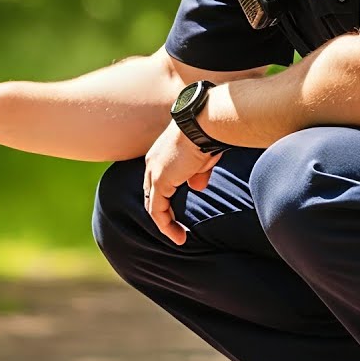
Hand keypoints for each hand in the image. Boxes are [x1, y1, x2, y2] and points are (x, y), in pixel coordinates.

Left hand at [143, 121, 220, 244]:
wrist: (204, 123)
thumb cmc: (208, 134)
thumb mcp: (202, 157)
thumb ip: (197, 174)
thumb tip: (197, 188)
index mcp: (162, 154)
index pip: (157, 180)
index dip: (165, 196)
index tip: (178, 210)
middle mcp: (153, 163)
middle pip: (151, 193)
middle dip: (163, 212)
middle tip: (176, 228)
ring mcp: (154, 172)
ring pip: (153, 205)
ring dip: (165, 223)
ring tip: (179, 237)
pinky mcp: (160, 181)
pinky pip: (157, 211)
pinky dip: (166, 226)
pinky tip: (179, 236)